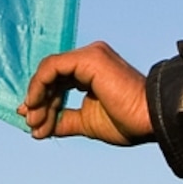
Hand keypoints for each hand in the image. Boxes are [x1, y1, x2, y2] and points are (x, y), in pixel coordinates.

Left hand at [19, 40, 154, 145]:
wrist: (150, 119)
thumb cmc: (127, 122)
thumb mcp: (86, 122)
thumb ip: (63, 120)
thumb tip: (37, 127)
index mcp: (91, 71)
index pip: (58, 82)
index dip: (42, 101)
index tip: (33, 123)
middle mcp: (90, 58)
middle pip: (52, 77)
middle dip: (39, 102)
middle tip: (32, 125)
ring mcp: (90, 55)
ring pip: (49, 71)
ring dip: (38, 98)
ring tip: (35, 122)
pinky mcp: (88, 58)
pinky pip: (53, 66)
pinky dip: (40, 85)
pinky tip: (36, 104)